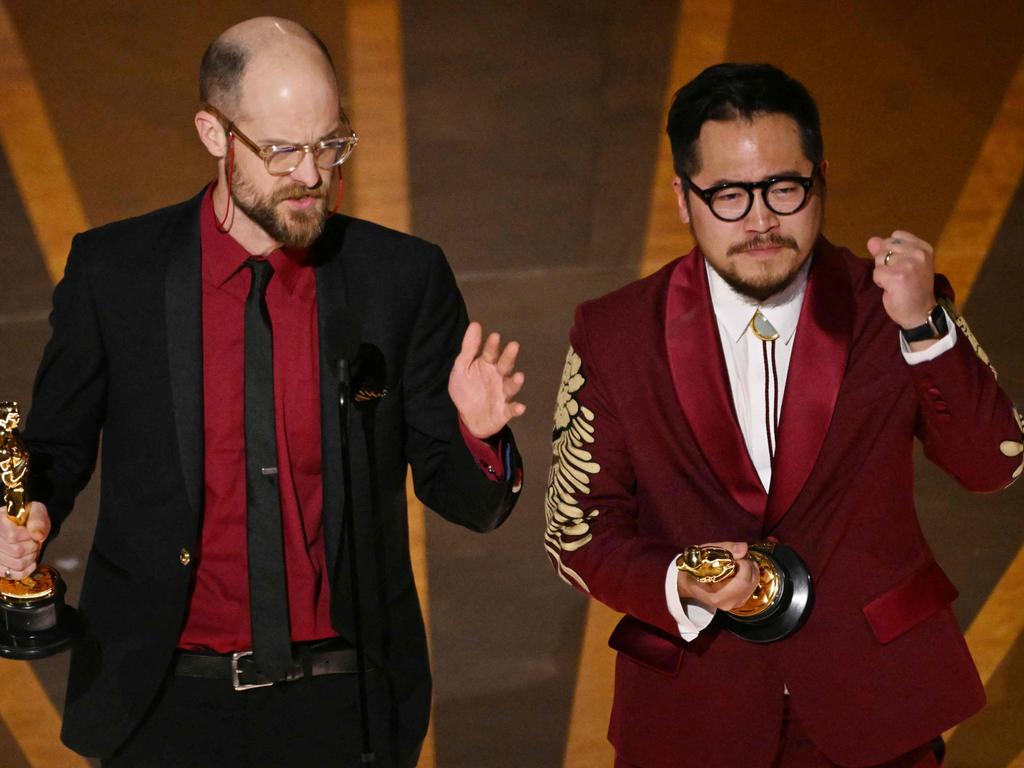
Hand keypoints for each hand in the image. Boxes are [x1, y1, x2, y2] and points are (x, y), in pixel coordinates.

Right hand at [0, 501, 50, 580]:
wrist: (26, 525)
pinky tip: (27, 560)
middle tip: (33, 541)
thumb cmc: (29, 517)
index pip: (12, 536)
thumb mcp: (36, 511)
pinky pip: (14, 574)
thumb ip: (37, 520)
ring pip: (17, 564)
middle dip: (32, 547)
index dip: (27, 536)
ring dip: (30, 557)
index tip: (32, 533)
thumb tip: (37, 535)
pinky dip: (26, 569)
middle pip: (17, 552)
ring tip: (29, 549)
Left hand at [448, 322, 525, 438]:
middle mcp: (498, 377)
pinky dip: (516, 409)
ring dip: (515, 382)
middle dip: (509, 357)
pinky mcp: (503, 412)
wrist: (467, 418)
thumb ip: (469, 348)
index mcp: (487, 365)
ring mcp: (502, 394)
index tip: (494, 336)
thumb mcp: (462, 367)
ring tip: (519, 376)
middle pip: (505, 366)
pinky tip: (520, 407)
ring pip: (510, 386)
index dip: (492, 345)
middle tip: (513, 346)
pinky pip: (511, 410)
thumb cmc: (467, 389)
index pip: (491, 353)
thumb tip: (475, 324)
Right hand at [676, 541, 759, 612]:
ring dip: (751, 568)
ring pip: (754, 583)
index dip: (743, 564)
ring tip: (738, 561)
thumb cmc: (694, 568)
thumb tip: (744, 548)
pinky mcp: (740, 601)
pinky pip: (753, 586)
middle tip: (738, 555)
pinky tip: (740, 569)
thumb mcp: (704, 553)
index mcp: (717, 596)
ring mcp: (735, 604)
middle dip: (748, 564)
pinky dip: (750, 574)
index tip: (734, 555)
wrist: (688, 582)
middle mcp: (728, 603)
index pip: (742, 581)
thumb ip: (725, 549)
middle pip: (750, 582)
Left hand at [868, 230, 936, 335]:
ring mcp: (908, 264)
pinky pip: (876, 273)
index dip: (892, 251)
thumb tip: (871, 240)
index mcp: (924, 248)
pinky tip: (891, 289)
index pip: (896, 236)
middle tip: (899, 276)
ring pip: (879, 259)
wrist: (920, 313)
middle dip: (886, 261)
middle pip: (885, 246)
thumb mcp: (904, 265)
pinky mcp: (896, 276)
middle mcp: (918, 253)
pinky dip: (879, 282)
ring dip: (882, 272)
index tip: (902, 265)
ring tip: (896, 282)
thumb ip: (888, 250)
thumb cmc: (913, 290)